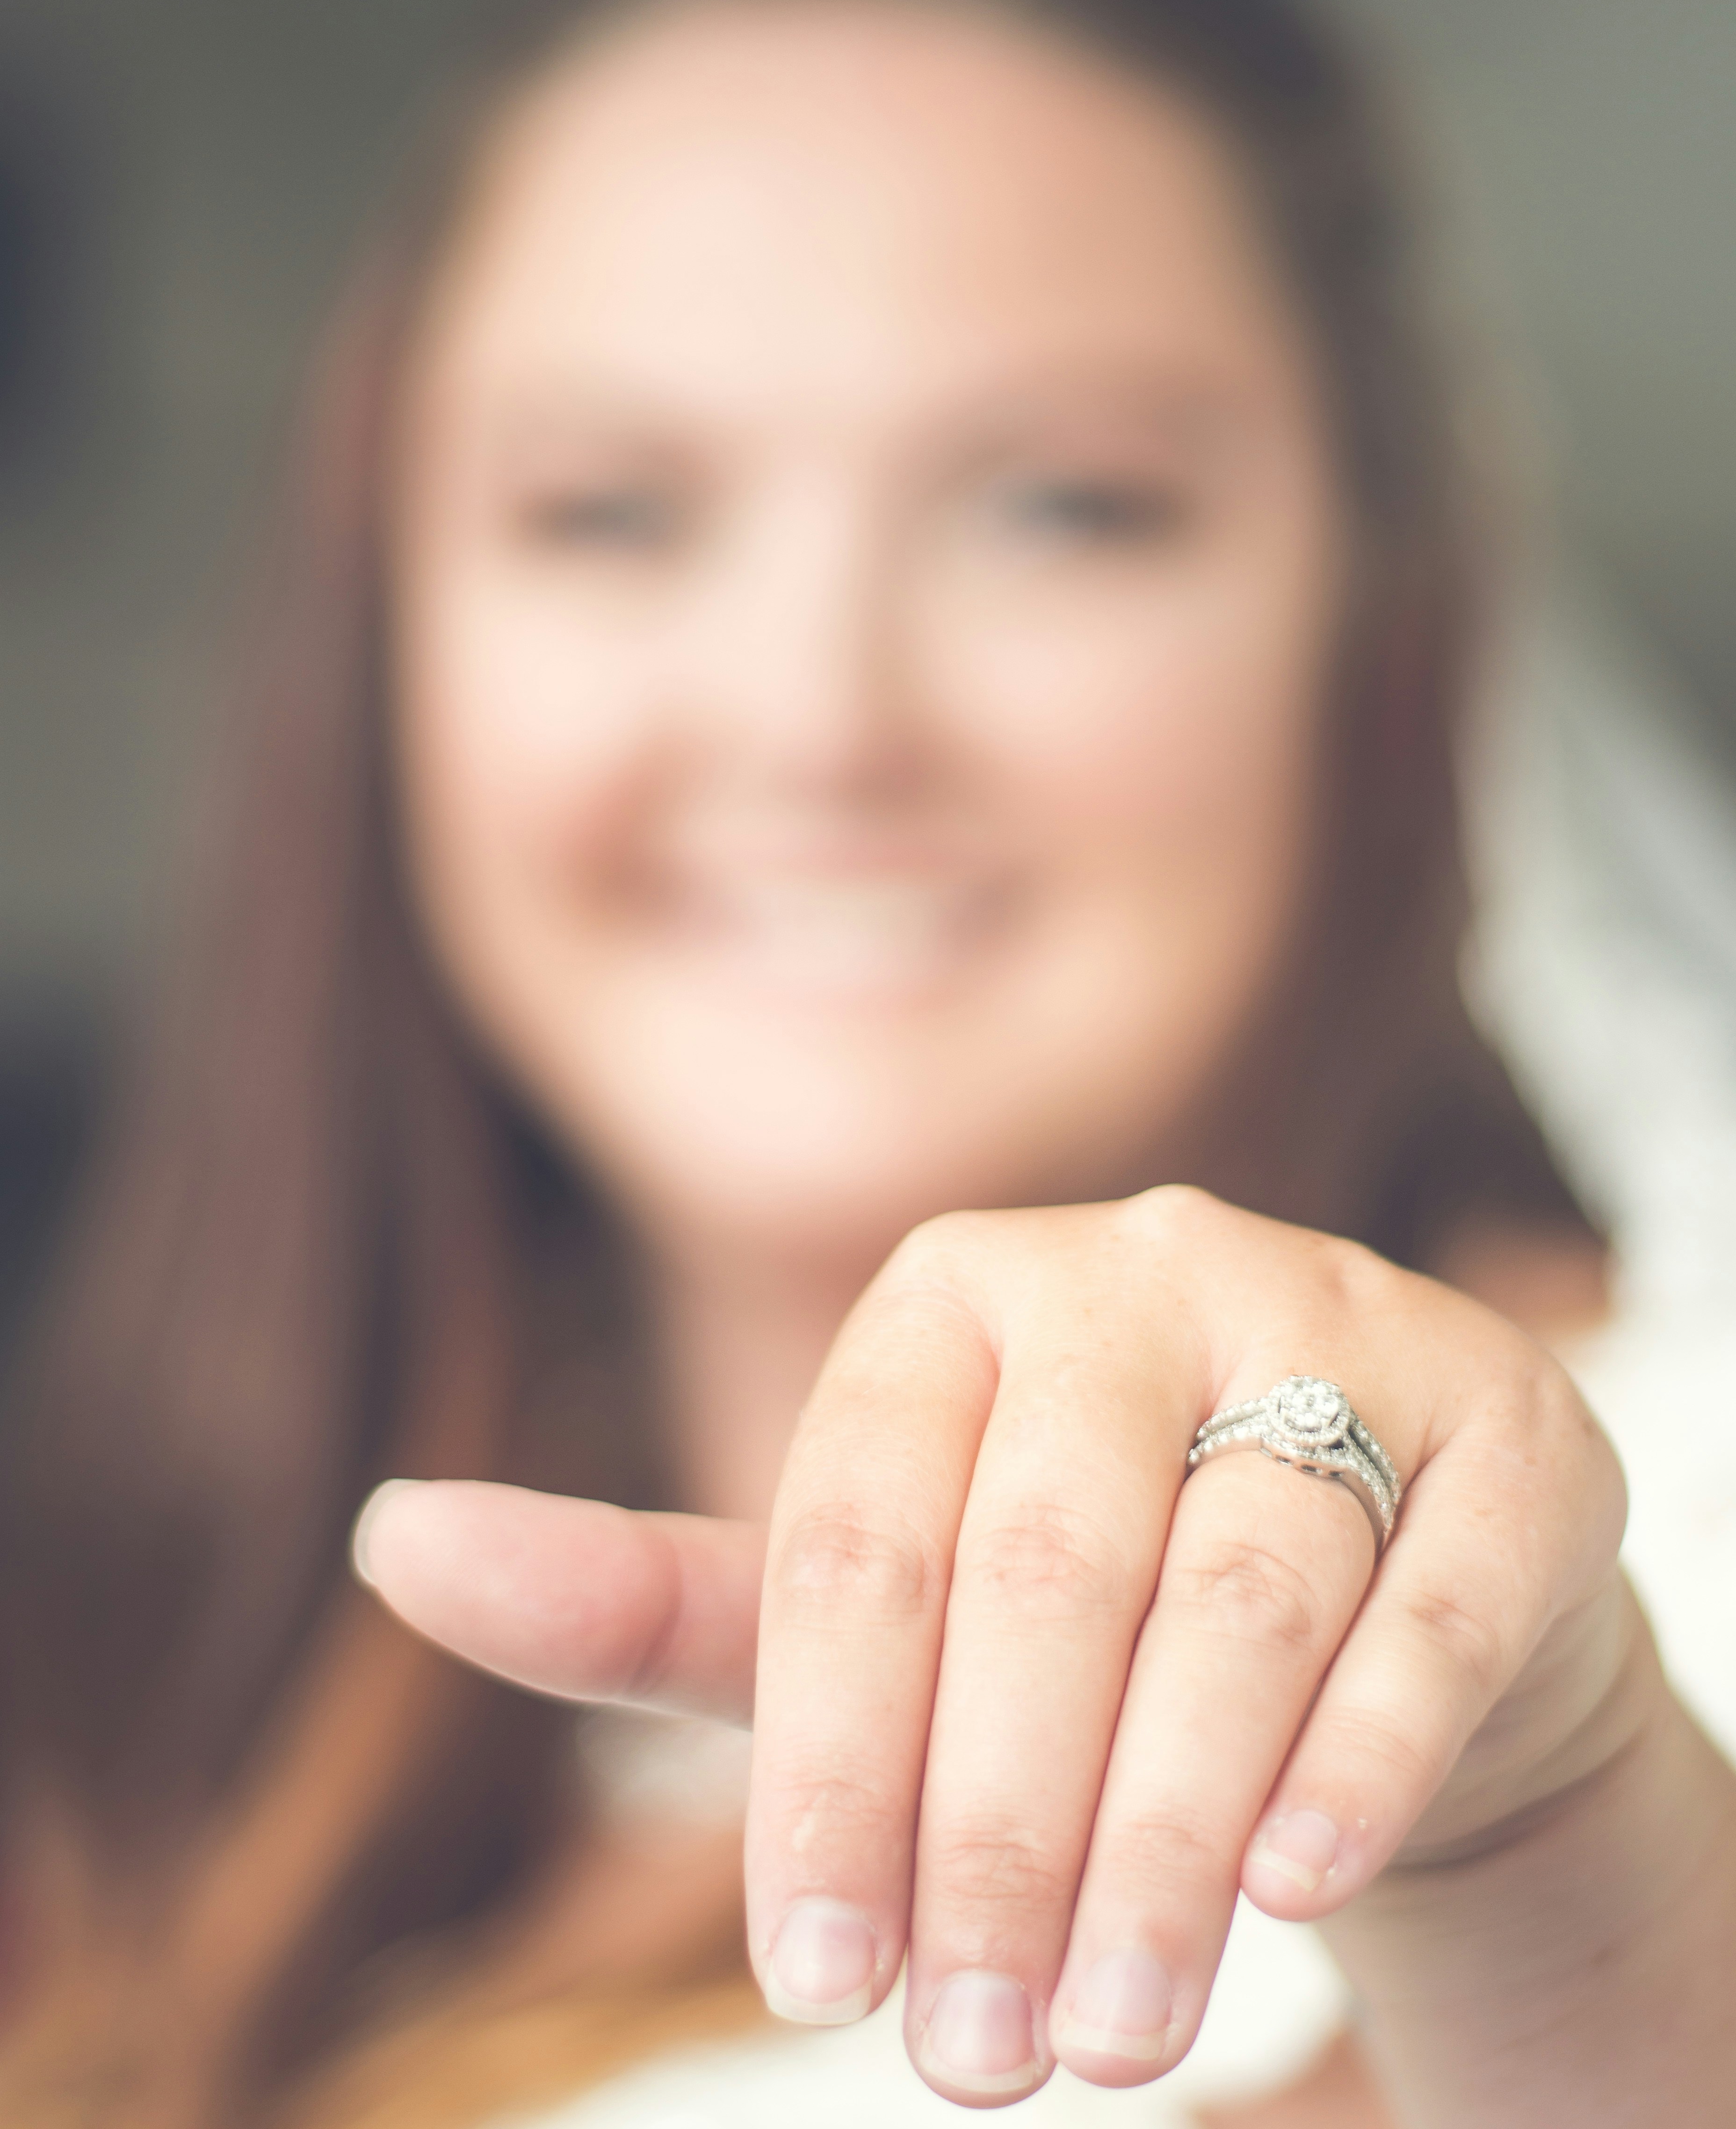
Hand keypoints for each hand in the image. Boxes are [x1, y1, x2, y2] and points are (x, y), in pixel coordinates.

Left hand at [356, 1187, 1630, 2107]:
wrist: (1364, 1593)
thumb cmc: (1067, 1611)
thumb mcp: (859, 1601)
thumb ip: (650, 1590)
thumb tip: (393, 1538)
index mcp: (962, 1291)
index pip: (863, 1529)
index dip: (828, 1760)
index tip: (808, 1975)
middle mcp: (1148, 1267)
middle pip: (1053, 1566)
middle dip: (1001, 1829)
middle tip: (972, 2058)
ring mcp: (1342, 1322)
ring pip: (1240, 1591)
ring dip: (1167, 1832)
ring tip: (1109, 2033)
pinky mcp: (1511, 1424)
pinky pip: (1431, 1592)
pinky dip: (1363, 1748)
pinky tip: (1295, 1893)